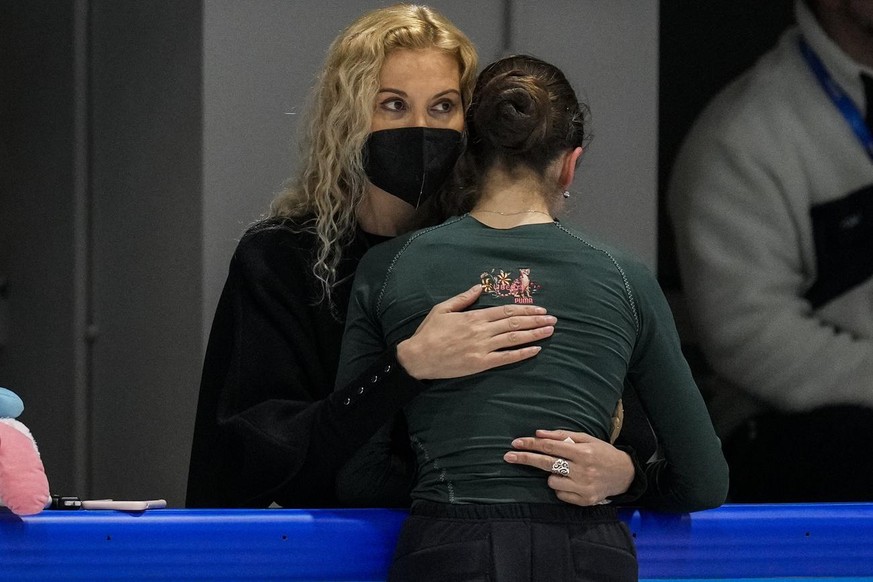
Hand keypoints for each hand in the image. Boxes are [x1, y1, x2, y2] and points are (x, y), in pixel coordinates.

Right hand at [396, 284, 554, 379]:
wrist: (418, 357)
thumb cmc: (429, 332)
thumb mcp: (442, 309)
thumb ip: (463, 298)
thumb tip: (479, 287)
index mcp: (474, 316)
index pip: (505, 310)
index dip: (525, 309)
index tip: (540, 309)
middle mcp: (482, 330)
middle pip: (514, 322)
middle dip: (536, 320)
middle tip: (553, 319)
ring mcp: (483, 347)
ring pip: (514, 338)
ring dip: (534, 334)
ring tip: (550, 331)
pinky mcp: (481, 363)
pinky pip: (506, 358)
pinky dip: (522, 353)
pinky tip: (535, 350)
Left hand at [503, 429, 633, 505]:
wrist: (624, 474)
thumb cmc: (602, 452)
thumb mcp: (586, 439)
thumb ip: (562, 436)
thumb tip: (538, 433)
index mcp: (583, 452)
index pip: (550, 447)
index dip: (531, 444)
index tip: (515, 443)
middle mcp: (583, 470)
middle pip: (546, 463)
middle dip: (525, 459)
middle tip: (508, 456)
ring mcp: (583, 487)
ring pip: (551, 481)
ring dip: (552, 474)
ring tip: (566, 471)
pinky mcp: (584, 501)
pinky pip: (560, 494)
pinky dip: (560, 487)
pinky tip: (571, 482)